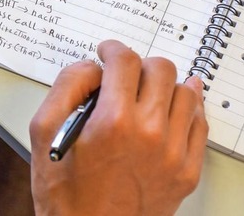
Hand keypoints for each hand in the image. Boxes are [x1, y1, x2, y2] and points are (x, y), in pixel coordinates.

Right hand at [29, 40, 207, 215]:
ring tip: (148, 94)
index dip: (113, 49)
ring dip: (165, 85)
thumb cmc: (65, 194)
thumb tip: (92, 66)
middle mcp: (149, 134)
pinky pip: (199, 125)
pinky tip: (172, 109)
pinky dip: (188, 110)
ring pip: (186, 92)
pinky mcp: (186, 171)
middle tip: (126, 76)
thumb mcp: (43, 132)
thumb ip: (66, 86)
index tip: (109, 53)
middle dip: (139, 65)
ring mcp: (173, 154)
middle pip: (160, 69)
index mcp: (113, 122)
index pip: (125, 60)